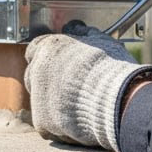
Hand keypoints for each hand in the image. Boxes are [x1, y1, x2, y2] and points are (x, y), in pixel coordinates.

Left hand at [23, 24, 151, 150]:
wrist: (117, 100)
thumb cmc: (111, 68)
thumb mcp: (100, 41)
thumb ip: (83, 32)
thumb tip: (76, 26)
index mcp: (47, 48)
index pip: (35, 49)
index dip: (49, 57)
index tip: (59, 64)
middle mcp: (36, 71)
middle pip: (33, 75)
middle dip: (47, 80)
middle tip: (69, 86)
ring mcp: (38, 97)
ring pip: (40, 100)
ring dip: (54, 102)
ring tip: (79, 105)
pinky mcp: (43, 122)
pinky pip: (47, 123)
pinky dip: (59, 124)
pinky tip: (77, 120)